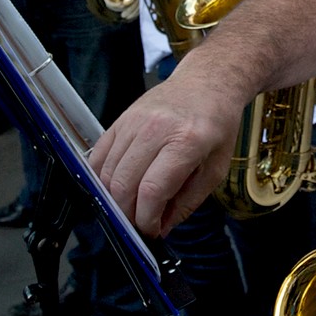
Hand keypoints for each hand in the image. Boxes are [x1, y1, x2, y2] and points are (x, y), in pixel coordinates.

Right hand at [88, 67, 249, 234]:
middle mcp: (156, 128)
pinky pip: (98, 155)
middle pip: (125, 184)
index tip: (150, 231)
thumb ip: (187, 201)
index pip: (152, 190)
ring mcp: (134, 121)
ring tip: (130, 208)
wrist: (206, 84)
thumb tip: (161, 228)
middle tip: (139, 224)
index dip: (146, 219)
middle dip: (128, 213)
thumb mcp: (215, 168)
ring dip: (114, 199)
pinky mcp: (120, 119)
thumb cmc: (216, 125)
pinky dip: (101, 178)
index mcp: (187, 141)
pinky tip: (115, 189)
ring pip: (108, 173)